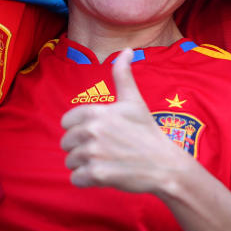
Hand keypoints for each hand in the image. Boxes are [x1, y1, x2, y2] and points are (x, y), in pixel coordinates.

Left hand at [61, 48, 188, 192]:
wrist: (164, 164)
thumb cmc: (147, 131)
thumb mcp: (133, 100)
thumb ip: (123, 74)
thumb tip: (127, 50)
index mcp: (96, 111)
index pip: (66, 122)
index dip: (80, 129)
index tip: (99, 133)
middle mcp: (92, 130)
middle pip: (66, 143)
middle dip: (82, 148)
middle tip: (106, 149)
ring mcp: (94, 153)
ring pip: (71, 161)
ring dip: (85, 164)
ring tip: (107, 161)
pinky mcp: (96, 174)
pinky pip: (76, 179)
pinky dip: (87, 180)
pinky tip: (105, 174)